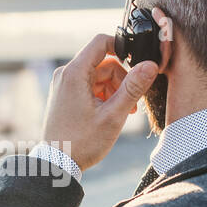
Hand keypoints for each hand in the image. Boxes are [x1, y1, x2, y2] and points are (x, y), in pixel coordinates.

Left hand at [40, 34, 157, 171]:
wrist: (57, 164)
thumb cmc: (82, 143)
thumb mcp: (113, 115)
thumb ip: (133, 88)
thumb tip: (150, 65)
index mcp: (74, 73)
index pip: (101, 42)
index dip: (122, 47)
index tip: (137, 63)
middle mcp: (65, 74)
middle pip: (102, 62)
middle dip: (121, 79)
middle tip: (132, 102)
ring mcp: (64, 85)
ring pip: (98, 76)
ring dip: (115, 89)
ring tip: (124, 112)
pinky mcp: (65, 96)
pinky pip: (89, 86)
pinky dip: (103, 95)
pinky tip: (111, 113)